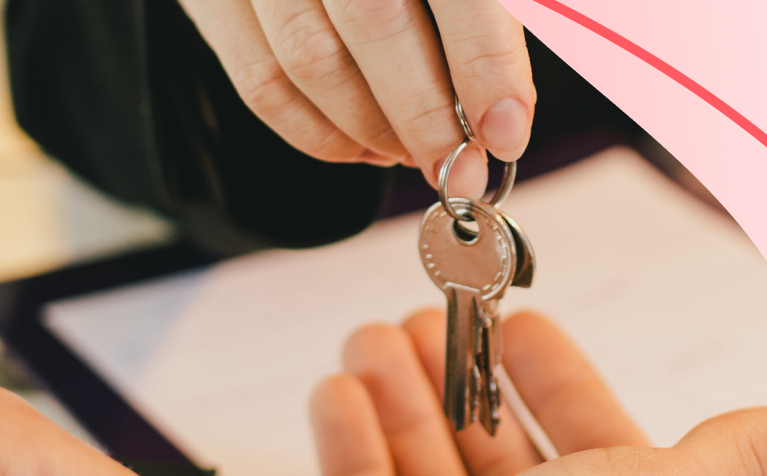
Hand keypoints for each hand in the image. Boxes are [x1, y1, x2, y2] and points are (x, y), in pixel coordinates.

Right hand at [179, 0, 535, 196]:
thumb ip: (486, 15)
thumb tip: (505, 115)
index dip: (483, 62)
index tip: (506, 132)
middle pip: (374, 24)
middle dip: (425, 115)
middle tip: (460, 168)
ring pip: (310, 62)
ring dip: (372, 129)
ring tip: (414, 154)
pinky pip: (260, 82)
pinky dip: (316, 134)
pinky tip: (362, 146)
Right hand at [258, 310, 766, 475]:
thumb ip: (736, 464)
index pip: (598, 442)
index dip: (559, 377)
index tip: (517, 322)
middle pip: (504, 453)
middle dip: (465, 377)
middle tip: (429, 317)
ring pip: (429, 474)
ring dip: (403, 399)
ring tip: (371, 340)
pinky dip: (352, 448)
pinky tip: (336, 395)